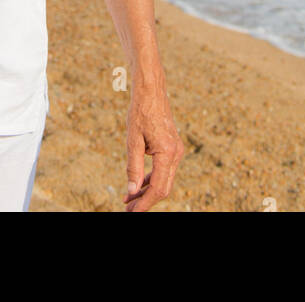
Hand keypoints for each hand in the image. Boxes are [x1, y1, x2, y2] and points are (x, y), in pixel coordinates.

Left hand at [123, 79, 183, 211]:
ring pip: (164, 181)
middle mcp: (176, 154)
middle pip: (163, 188)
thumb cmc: (140, 111)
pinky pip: (164, 171)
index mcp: (168, 152)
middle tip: (128, 210)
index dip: (145, 204)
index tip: (132, 213)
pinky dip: (151, 180)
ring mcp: (176, 151)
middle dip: (146, 201)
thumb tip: (132, 192)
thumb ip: (133, 167)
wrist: (151, 91)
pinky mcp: (172, 148)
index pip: (158, 188)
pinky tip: (138, 186)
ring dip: (148, 192)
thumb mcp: (133, 140)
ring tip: (129, 201)